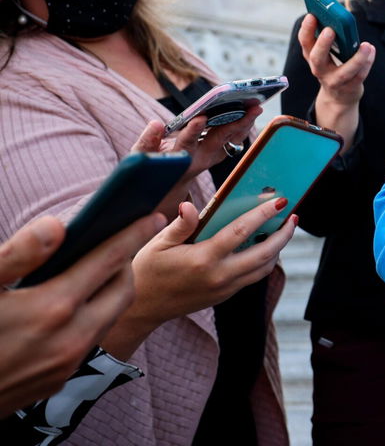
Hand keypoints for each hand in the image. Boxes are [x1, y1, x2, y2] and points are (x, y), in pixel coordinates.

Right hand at [0, 213, 164, 415]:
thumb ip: (18, 255)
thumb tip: (57, 226)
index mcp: (52, 308)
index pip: (110, 261)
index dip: (134, 234)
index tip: (153, 215)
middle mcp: (70, 339)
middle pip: (123, 291)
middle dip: (125, 265)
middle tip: (110, 246)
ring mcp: (66, 365)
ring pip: (109, 318)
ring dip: (109, 293)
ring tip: (91, 272)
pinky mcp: (57, 382)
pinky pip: (90, 340)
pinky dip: (91, 317)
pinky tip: (69, 308)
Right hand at [105, 198, 295, 359]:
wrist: (142, 309)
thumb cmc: (147, 271)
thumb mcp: (157, 243)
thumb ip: (180, 225)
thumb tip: (190, 205)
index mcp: (203, 259)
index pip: (241, 232)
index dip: (263, 214)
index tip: (280, 200)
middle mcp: (219, 277)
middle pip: (264, 254)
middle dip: (283, 234)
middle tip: (293, 216)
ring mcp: (224, 289)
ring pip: (263, 268)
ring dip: (278, 248)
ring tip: (284, 229)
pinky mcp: (225, 296)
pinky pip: (253, 277)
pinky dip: (264, 260)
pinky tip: (265, 246)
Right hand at [132, 106, 262, 183]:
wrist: (166, 187)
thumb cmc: (152, 167)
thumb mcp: (142, 157)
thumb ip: (147, 141)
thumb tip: (155, 123)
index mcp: (179, 158)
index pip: (186, 143)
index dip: (193, 131)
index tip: (201, 117)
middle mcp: (198, 160)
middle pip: (218, 140)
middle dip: (235, 123)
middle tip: (250, 107)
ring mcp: (210, 159)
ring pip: (230, 141)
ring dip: (244, 124)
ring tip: (256, 107)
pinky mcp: (217, 156)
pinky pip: (234, 141)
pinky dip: (243, 127)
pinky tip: (251, 114)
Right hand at [298, 15, 374, 146]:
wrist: (339, 98)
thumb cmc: (333, 68)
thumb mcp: (327, 55)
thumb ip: (330, 39)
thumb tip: (339, 17)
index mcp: (312, 57)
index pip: (305, 42)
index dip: (306, 29)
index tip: (311, 15)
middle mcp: (320, 70)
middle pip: (317, 58)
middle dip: (322, 44)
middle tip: (330, 30)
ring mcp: (335, 81)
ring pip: (344, 71)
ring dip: (356, 59)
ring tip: (366, 45)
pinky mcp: (350, 87)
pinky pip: (359, 76)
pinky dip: (367, 63)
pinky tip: (371, 50)